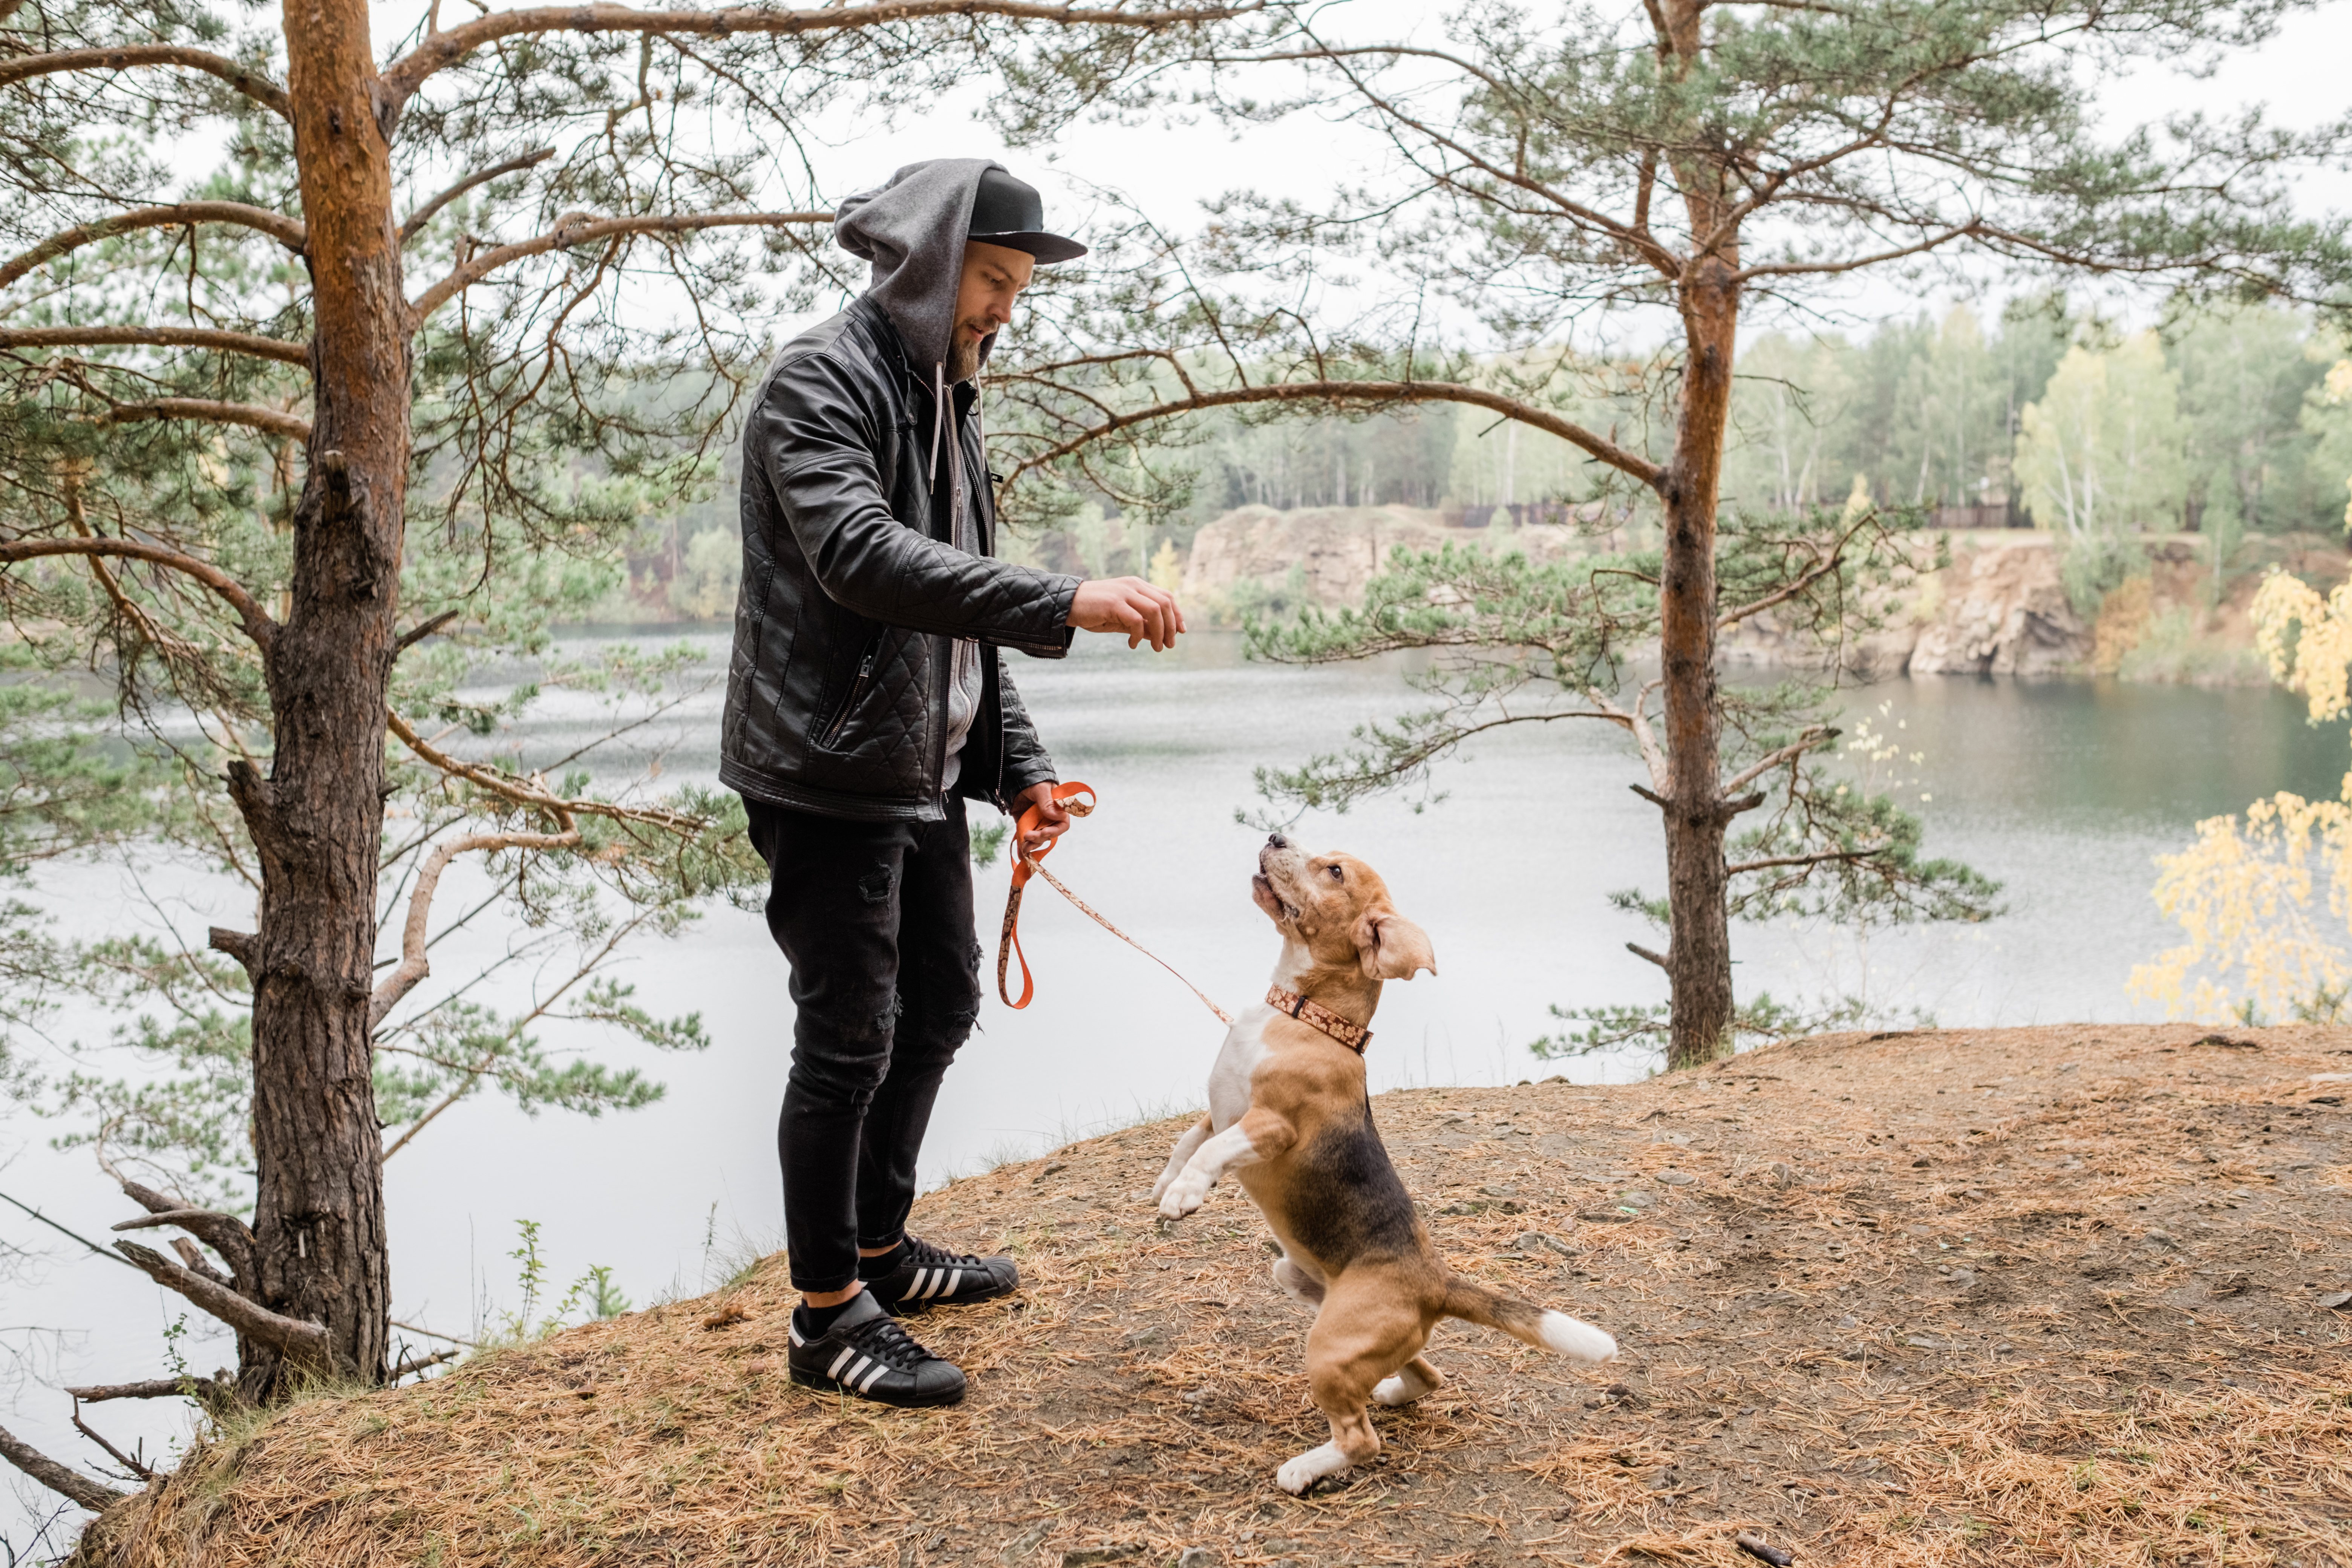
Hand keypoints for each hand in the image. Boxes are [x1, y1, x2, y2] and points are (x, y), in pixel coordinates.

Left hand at [1011, 781, 1070, 856]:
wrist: (1015, 780)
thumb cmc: (1033, 781)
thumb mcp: (1040, 789)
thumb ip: (1047, 802)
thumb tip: (1057, 816)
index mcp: (1057, 810)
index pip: (1062, 825)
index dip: (1054, 831)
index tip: (1043, 832)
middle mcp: (1048, 818)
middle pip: (1048, 835)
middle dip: (1039, 838)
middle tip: (1028, 836)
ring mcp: (1037, 823)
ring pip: (1037, 839)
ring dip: (1031, 845)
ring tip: (1023, 847)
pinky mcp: (1025, 825)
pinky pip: (1026, 838)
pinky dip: (1022, 847)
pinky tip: (1020, 855)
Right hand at [1068, 576, 1185, 650]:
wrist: (1067, 605)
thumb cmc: (1095, 612)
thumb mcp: (1121, 619)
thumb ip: (1141, 624)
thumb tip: (1160, 636)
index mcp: (1137, 585)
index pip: (1166, 596)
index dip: (1177, 614)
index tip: (1181, 632)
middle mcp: (1133, 585)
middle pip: (1165, 603)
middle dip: (1171, 627)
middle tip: (1169, 645)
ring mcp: (1124, 593)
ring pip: (1155, 611)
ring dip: (1159, 632)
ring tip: (1155, 647)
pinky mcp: (1114, 603)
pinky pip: (1136, 621)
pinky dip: (1138, 636)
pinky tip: (1131, 644)